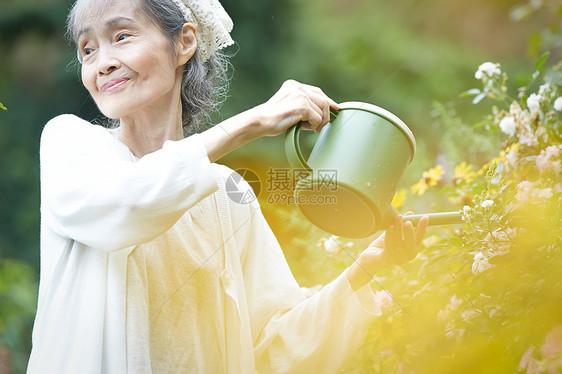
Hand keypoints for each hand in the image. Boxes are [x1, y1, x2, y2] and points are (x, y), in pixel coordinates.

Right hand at [200, 80, 337, 161]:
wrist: (260, 122)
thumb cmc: (273, 118)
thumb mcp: (289, 105)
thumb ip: (303, 103)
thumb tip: (322, 109)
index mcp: (293, 85)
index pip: (317, 91)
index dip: (328, 101)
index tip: (335, 108)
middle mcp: (297, 87)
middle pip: (323, 100)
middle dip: (325, 115)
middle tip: (317, 127)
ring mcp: (300, 95)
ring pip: (322, 110)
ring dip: (317, 122)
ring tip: (306, 127)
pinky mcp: (301, 105)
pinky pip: (317, 118)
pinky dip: (313, 126)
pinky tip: (302, 127)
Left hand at [346, 213, 428, 290]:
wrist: (370, 258)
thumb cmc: (384, 244)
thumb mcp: (395, 233)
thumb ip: (403, 225)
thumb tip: (411, 213)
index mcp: (412, 249)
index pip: (419, 238)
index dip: (422, 227)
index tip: (425, 217)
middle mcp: (407, 256)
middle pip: (411, 243)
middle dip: (410, 232)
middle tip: (409, 222)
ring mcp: (397, 258)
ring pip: (399, 242)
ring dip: (398, 229)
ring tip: (398, 217)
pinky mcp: (386, 258)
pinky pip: (389, 246)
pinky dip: (389, 235)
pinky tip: (389, 227)